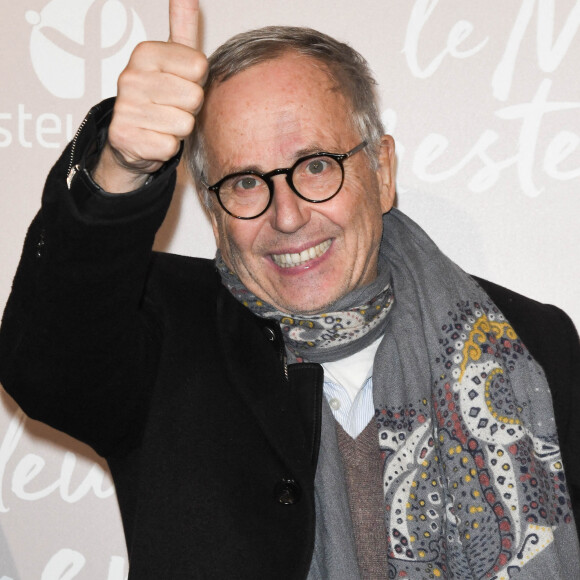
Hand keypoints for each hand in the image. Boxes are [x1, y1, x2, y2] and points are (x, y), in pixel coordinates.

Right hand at [92, 0, 206, 192]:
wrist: (132, 137)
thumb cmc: (160, 95)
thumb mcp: (173, 56)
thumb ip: (183, 24)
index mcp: (145, 53)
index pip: (199, 68)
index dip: (197, 82)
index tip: (180, 84)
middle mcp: (130, 77)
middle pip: (194, 98)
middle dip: (189, 108)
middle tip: (172, 107)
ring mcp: (126, 109)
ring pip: (184, 124)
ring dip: (179, 129)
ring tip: (163, 123)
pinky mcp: (126, 138)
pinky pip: (170, 146)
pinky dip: (167, 147)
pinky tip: (154, 139)